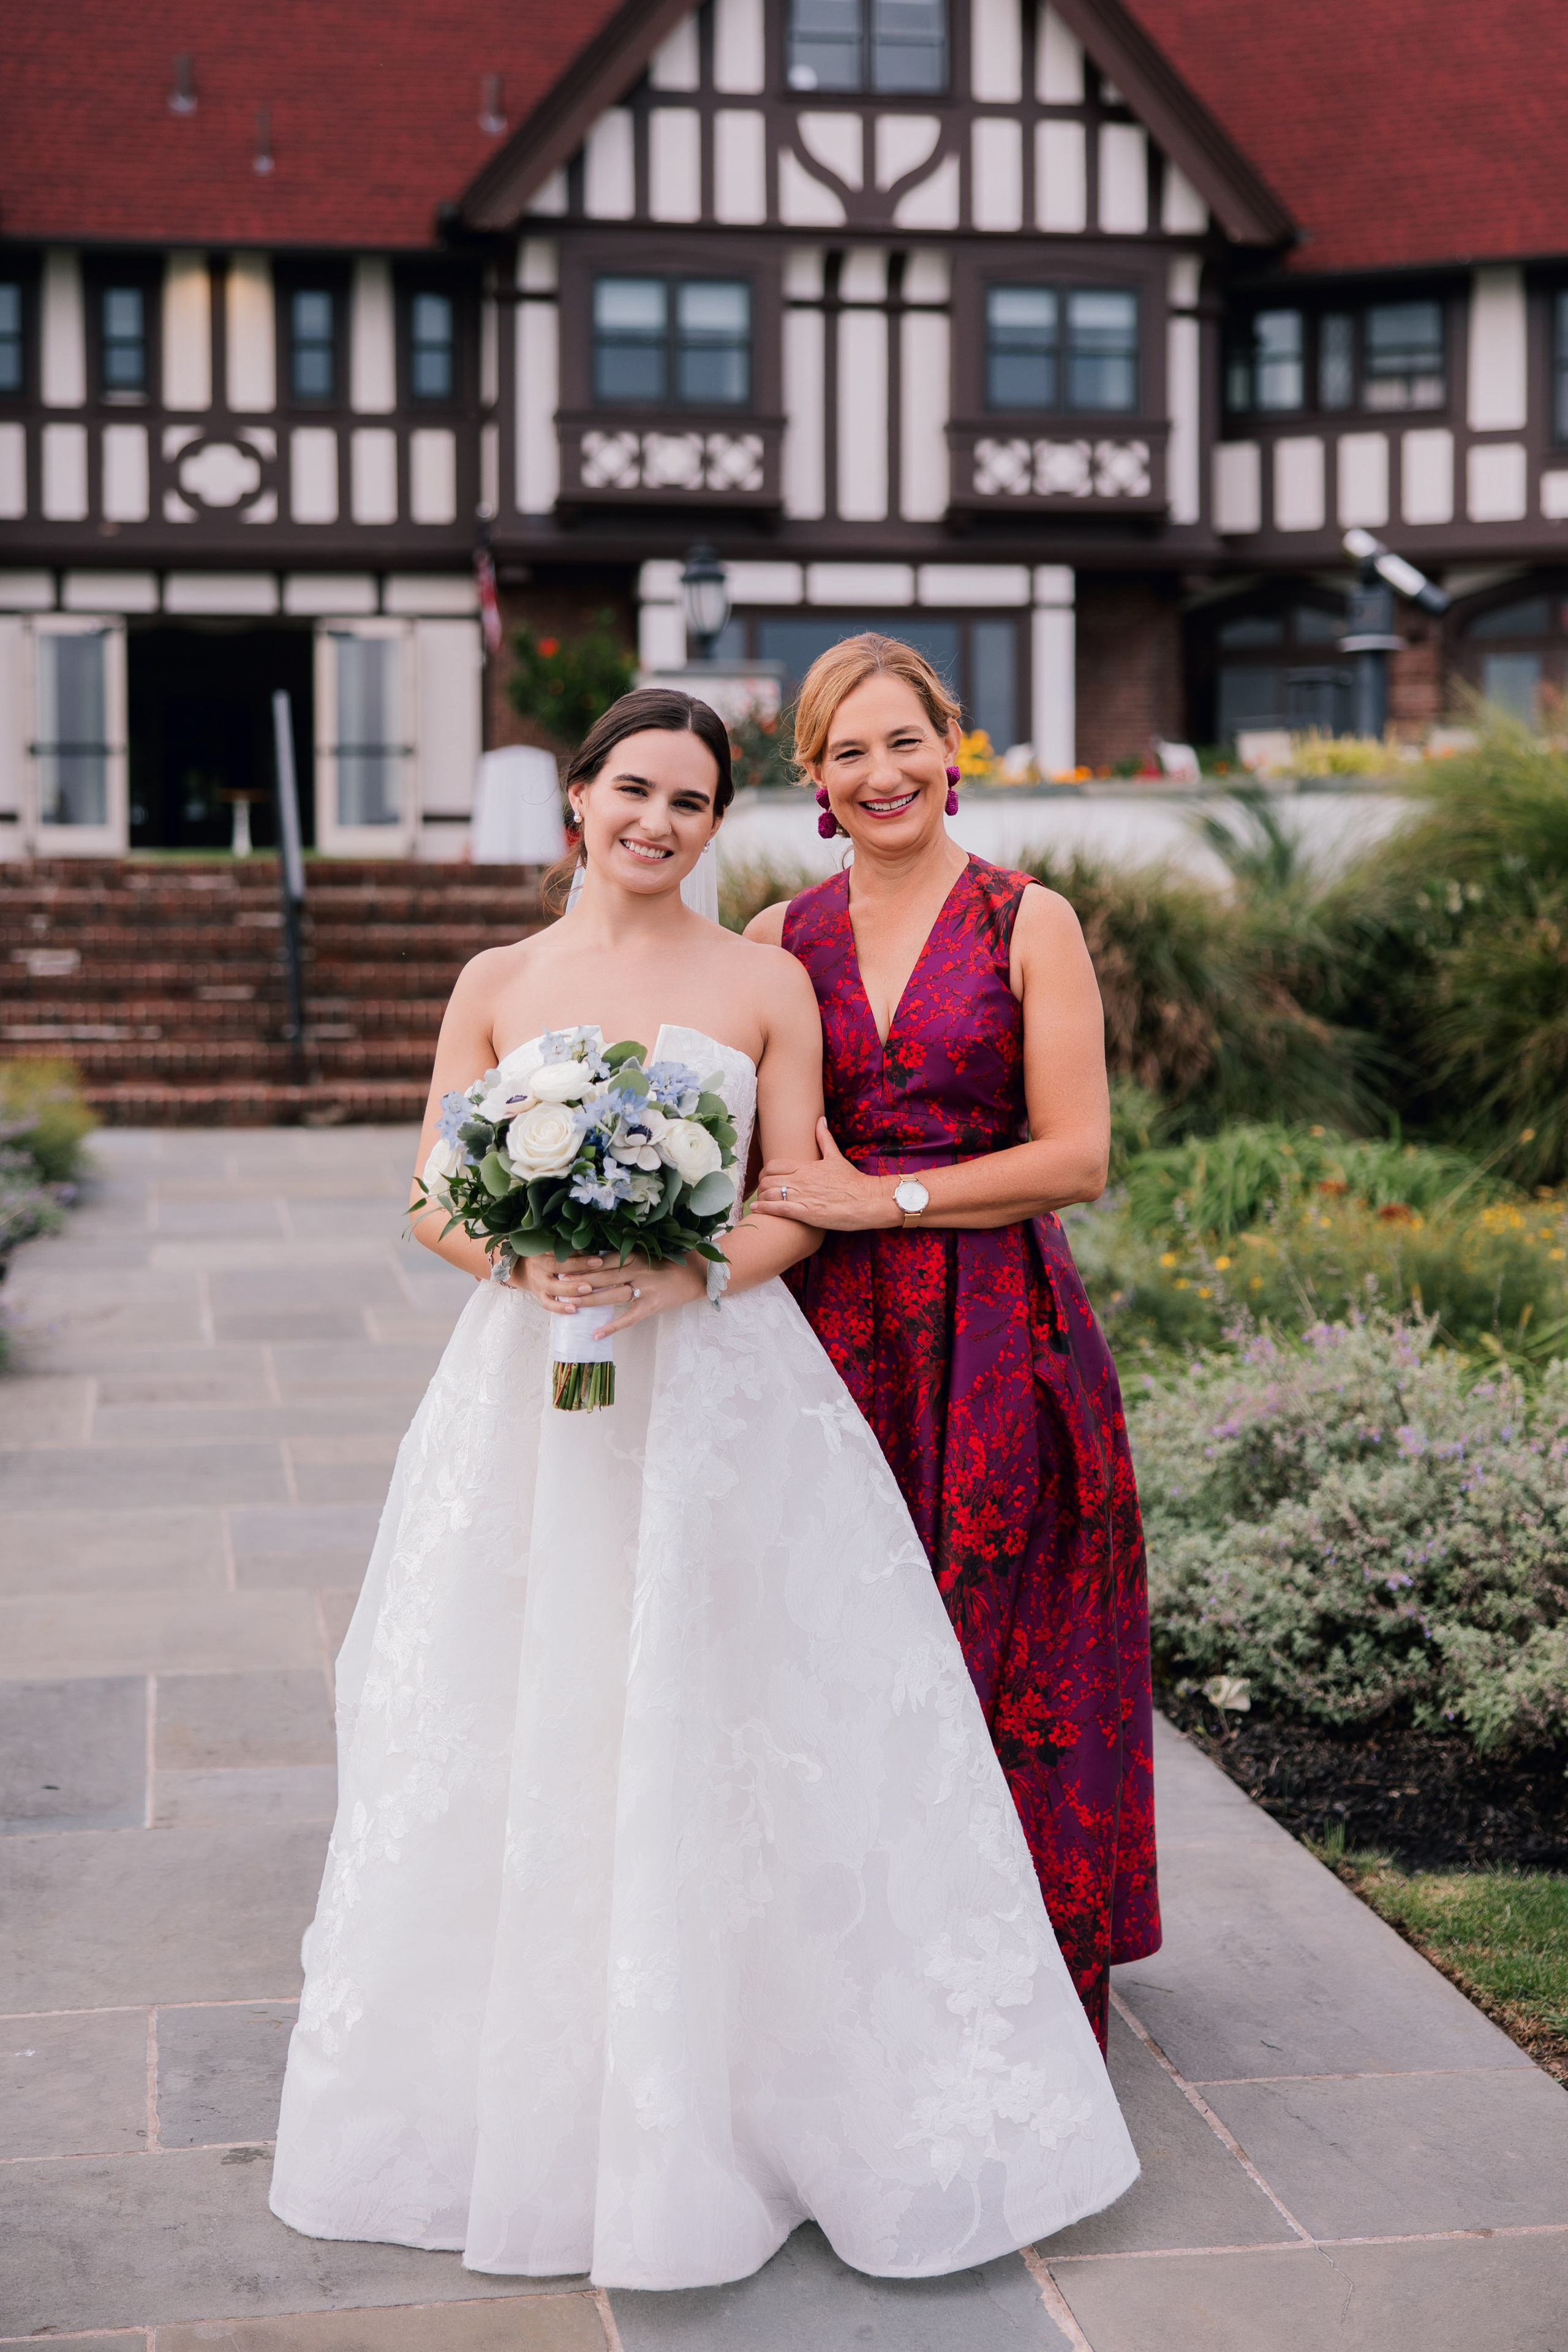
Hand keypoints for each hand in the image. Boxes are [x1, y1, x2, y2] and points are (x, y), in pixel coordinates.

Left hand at [514, 1249, 705, 1336]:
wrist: (697, 1274)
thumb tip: (596, 1257)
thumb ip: (624, 1255)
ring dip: (589, 1300)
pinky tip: (596, 1334)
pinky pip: (628, 1318)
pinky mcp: (651, 1305)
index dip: (580, 1264)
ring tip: (569, 1305)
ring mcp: (644, 1288)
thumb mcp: (646, 1252)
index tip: (562, 1265)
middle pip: (601, 1276)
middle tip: (557, 1285)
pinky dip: (612, 1327)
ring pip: (611, 1295)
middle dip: (578, 1281)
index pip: (601, 1259)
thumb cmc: (670, 1261)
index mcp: (633, 1254)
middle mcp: (636, 1269)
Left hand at [754, 1118, 900, 1231]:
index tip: (764, 1177)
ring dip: (761, 1198)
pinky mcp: (806, 1213)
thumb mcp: (836, 1157)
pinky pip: (778, 1209)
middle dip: (761, 1186)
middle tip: (761, 1191)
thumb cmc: (852, 1180)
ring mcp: (803, 1196)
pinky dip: (764, 1209)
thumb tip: (820, 1120)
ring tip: (759, 1202)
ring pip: (770, 1194)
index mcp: (806, 1166)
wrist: (866, 1200)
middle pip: (768, 1180)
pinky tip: (756, 1210)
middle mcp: (801, 1180)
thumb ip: (824, 1138)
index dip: (764, 1171)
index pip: (774, 1165)